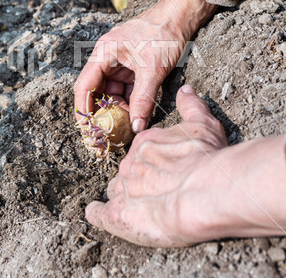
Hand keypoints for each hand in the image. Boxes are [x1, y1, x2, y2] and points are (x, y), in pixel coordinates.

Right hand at [74, 0, 215, 131]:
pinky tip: (136, 114)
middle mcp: (107, 58)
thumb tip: (136, 126)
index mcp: (104, 53)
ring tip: (124, 127)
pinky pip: (125, 88)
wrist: (181, 16)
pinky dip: (129, 101)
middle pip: (97, 90)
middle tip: (107, 133)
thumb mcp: (152, 69)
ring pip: (112, 91)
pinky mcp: (132, 66)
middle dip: (102, 112)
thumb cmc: (163, 33)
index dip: (83, 108)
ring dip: (117, 108)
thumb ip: (143, 99)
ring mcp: (119, 62)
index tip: (86, 129)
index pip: (85, 85)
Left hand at [85, 86, 285, 246]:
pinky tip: (100, 213)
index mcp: (145, 142)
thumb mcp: (203, 125)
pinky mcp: (118, 214)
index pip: (140, 151)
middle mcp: (130, 163)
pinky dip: (98, 213)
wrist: (205, 190)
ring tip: (138, 207)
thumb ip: (191, 107)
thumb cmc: (205, 157)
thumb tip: (186, 90)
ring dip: (123, 197)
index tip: (163, 170)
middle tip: (157, 191)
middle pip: (128, 171)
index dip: (150, 162)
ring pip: (115, 191)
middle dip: (138, 180)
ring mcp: (123, 187)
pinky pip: (99, 213)